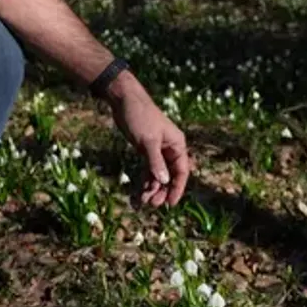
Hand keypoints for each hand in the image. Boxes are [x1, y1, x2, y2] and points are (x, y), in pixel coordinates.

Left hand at [110, 76, 191, 207]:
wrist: (124, 101)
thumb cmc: (140, 117)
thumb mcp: (148, 141)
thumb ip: (156, 162)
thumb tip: (164, 182)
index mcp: (177, 145)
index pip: (181, 171)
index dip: (177, 189)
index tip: (170, 204)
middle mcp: (170, 149)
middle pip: (169, 176)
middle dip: (161, 191)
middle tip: (152, 205)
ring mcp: (157, 151)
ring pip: (157, 175)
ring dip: (151, 189)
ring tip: (142, 202)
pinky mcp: (145, 151)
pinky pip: (147, 170)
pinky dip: (144, 181)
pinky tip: (138, 193)